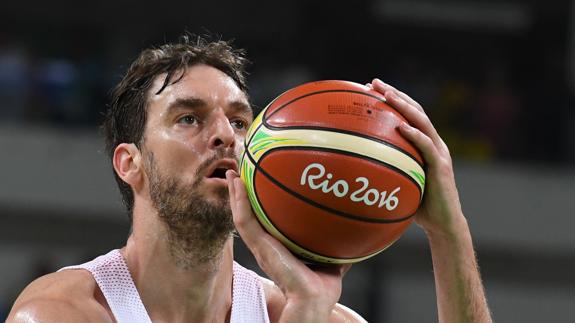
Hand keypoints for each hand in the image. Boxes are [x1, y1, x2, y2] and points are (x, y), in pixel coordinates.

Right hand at [226, 170, 350, 322]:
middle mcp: (266, 246)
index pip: (265, 224)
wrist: (313, 299)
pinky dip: (238, 200)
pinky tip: (237, 182)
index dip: (260, 206)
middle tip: (240, 173)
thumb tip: (355, 229)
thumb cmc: (321, 288)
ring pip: (241, 215)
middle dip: (243, 196)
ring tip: (234, 173)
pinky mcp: (258, 245)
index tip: (259, 186)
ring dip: (236, 194)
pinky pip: (243, 219)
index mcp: (279, 249)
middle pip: (249, 216)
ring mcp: (259, 245)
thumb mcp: (332, 259)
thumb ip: (338, 243)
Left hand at [370, 79, 464, 236]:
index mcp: (423, 144)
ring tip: (387, 95)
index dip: (390, 99)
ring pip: (422, 122)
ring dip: (404, 106)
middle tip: (373, 82)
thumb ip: (380, 171)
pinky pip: (427, 147)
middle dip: (394, 93)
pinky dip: (415, 135)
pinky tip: (401, 127)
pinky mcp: (441, 166)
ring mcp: (439, 152)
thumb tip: (348, 169)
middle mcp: (433, 143)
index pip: (406, 114)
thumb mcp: (396, 184)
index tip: (368, 88)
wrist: (443, 224)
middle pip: (414, 110)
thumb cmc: (417, 206)